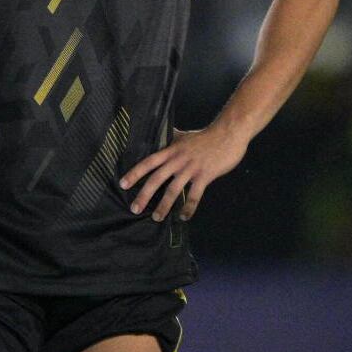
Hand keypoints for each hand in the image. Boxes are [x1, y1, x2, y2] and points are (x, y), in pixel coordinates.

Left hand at [119, 125, 247, 221]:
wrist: (228, 134)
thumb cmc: (206, 136)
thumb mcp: (184, 136)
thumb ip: (171, 138)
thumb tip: (162, 134)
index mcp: (171, 151)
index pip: (148, 162)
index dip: (135, 173)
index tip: (123, 184)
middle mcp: (178, 160)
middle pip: (156, 179)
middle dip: (144, 195)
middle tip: (134, 209)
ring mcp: (191, 168)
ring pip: (173, 190)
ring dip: (163, 206)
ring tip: (156, 218)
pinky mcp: (205, 176)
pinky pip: (194, 195)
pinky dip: (188, 208)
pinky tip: (183, 217)